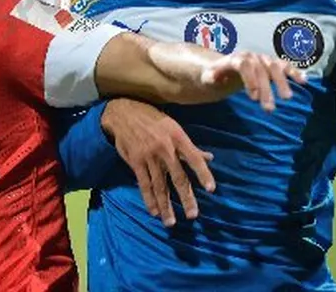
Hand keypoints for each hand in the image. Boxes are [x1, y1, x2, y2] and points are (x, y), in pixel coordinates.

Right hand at [100, 99, 214, 227]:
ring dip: (166, 205)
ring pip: (160, 185)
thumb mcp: (174, 127)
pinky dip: (149, 199)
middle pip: (178, 177)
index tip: (211, 190)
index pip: (194, 158)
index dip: (203, 173)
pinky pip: (144, 184)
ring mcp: (149, 156)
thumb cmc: (153, 119)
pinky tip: (154, 211)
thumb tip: (209, 158)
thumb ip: (190, 146)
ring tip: (171, 222)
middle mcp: (165, 148)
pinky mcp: (136, 162)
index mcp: (178, 137)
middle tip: (192, 215)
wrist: (123, 113)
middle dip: (186, 198)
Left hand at [201, 51, 307, 110]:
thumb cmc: (217, 74)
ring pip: (275, 68)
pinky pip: (285, 66)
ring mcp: (263, 59)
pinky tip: (303, 81)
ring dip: (282, 82)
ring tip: (287, 99)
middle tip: (269, 109)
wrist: (226, 67)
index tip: (253, 97)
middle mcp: (252, 56)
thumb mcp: (209, 76)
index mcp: (236, 58)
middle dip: (266, 89)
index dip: (250, 80)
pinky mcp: (272, 64)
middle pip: (261, 70)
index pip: (245, 65)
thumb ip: (210, 76)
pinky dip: (294, 72)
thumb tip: (212, 78)